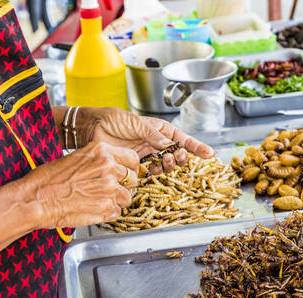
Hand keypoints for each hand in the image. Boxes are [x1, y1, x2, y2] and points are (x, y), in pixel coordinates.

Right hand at [22, 141, 138, 228]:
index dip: (130, 169)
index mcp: (102, 151)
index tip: (126, 174)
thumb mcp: (77, 158)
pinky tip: (93, 209)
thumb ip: (100, 160)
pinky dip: (108, 214)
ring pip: (127, 198)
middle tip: (109, 190)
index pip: (133, 158)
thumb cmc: (49, 179)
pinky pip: (117, 212)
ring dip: (116, 201)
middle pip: (133, 179)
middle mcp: (108, 167)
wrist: (35, 199)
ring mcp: (109, 188)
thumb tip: (116, 167)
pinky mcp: (106, 207)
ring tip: (97, 201)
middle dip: (124, 186)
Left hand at [80, 107, 214, 171]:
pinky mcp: (137, 165)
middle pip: (178, 154)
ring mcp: (148, 155)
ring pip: (167, 165)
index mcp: (160, 129)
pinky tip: (152, 169)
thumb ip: (155, 136)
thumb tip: (171, 146)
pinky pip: (152, 172)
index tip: (209, 153)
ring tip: (164, 161)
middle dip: (182, 157)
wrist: (93, 128)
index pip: (183, 139)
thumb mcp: (138, 124)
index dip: (197, 147)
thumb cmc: (114, 120)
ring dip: (169, 165)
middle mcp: (156, 143)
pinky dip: (155, 173)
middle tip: (178, 156)